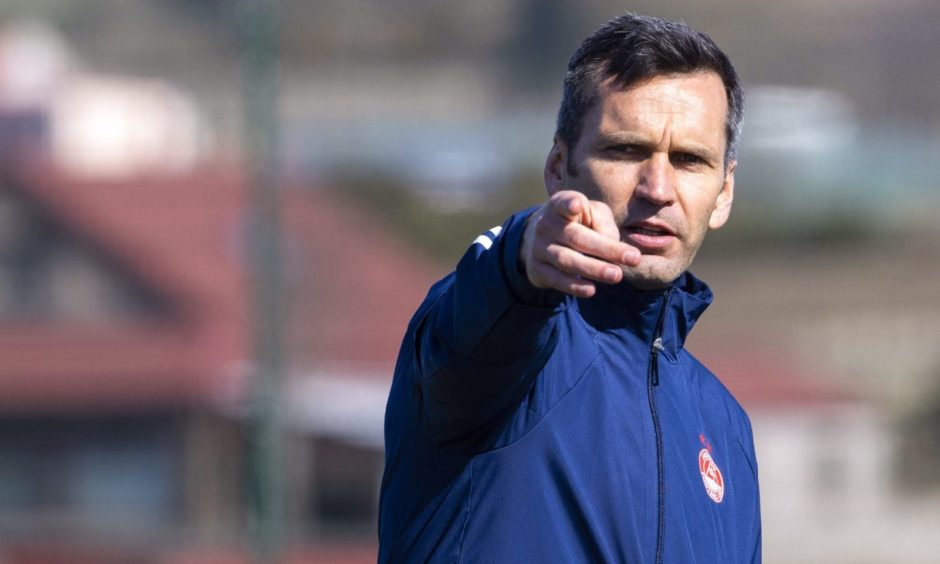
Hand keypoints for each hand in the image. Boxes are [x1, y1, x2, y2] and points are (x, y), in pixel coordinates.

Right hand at [520, 191, 640, 297]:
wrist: (539, 240)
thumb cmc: (576, 224)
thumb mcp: (592, 215)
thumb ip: (604, 225)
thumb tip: (613, 250)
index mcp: (560, 205)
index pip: (563, 202)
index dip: (569, 204)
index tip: (577, 206)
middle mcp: (546, 224)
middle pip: (577, 237)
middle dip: (605, 249)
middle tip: (634, 258)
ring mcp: (538, 247)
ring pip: (567, 260)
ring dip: (593, 269)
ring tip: (617, 275)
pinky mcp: (537, 268)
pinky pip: (556, 278)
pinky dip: (574, 286)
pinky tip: (591, 290)